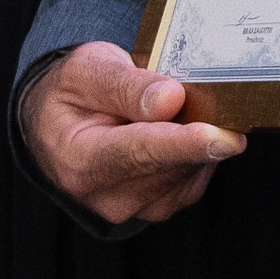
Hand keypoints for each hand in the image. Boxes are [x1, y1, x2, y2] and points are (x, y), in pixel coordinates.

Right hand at [22, 42, 244, 226]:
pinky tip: (181, 129)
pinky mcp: (158, 207)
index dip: (184, 145)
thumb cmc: (72, 94)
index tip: (223, 138)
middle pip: (171, 165)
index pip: (139, 153)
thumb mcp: (86, 71)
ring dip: (198, 139)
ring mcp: (134, 207)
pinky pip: (194, 179)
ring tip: (176, 108)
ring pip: (188, 173)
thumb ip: (126, 85)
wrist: (56, 127)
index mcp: (79, 160)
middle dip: (199, 130)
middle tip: (209, 92)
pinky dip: (197, 152)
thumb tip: (171, 98)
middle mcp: (106, 196)